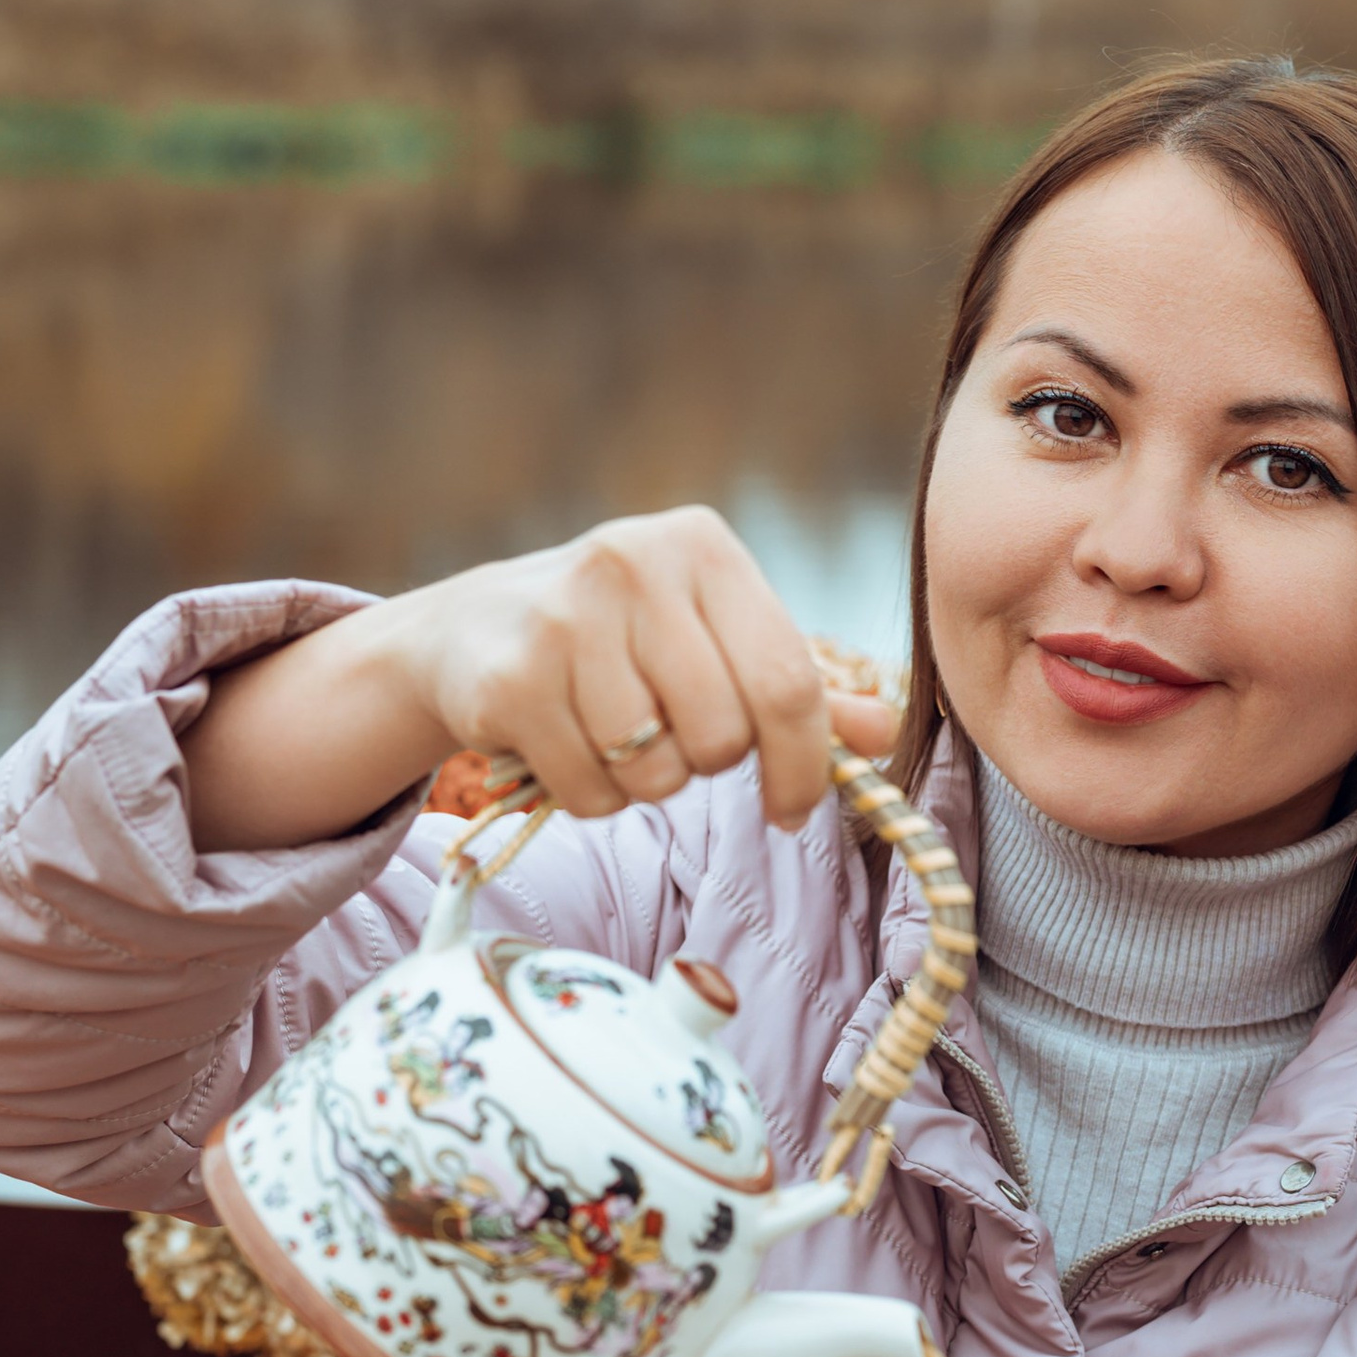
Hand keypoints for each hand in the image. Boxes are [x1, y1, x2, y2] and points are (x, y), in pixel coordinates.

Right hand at [185, 506, 897, 851]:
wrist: (468, 630)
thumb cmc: (617, 638)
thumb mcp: (710, 637)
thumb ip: (800, 684)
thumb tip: (887, 730)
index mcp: (701, 546)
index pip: (789, 681)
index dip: (804, 765)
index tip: (793, 809)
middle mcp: (632, 564)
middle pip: (724, 736)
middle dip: (706, 764)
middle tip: (668, 737)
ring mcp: (564, 618)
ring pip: (657, 772)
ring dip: (643, 783)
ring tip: (611, 734)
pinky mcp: (510, 679)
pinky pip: (592, 791)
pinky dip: (589, 796)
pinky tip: (565, 746)